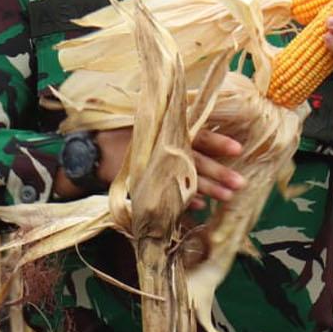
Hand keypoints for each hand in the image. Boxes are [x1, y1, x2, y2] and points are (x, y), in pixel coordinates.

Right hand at [53, 128, 245, 208]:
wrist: (91, 153)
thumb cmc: (128, 135)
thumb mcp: (152, 125)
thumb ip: (177, 129)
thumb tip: (214, 132)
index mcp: (164, 129)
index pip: (196, 134)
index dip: (217, 142)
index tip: (239, 149)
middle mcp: (158, 146)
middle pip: (193, 159)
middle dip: (218, 173)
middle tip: (241, 184)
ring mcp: (149, 165)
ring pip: (183, 177)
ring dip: (206, 188)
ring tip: (227, 197)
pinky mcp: (140, 183)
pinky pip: (165, 193)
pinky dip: (182, 200)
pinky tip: (198, 206)